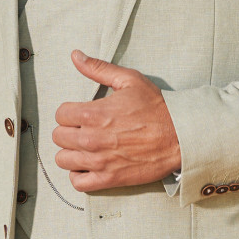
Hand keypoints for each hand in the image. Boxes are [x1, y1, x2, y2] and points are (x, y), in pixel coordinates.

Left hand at [52, 50, 180, 191]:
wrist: (180, 136)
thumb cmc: (156, 108)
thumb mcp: (129, 80)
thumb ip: (98, 68)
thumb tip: (75, 55)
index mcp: (93, 113)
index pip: (60, 114)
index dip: (69, 113)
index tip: (80, 115)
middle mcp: (91, 138)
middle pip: (58, 137)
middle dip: (69, 132)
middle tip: (84, 130)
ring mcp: (99, 161)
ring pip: (63, 160)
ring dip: (71, 153)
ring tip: (85, 149)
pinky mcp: (108, 179)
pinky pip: (77, 182)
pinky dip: (79, 175)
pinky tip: (88, 166)